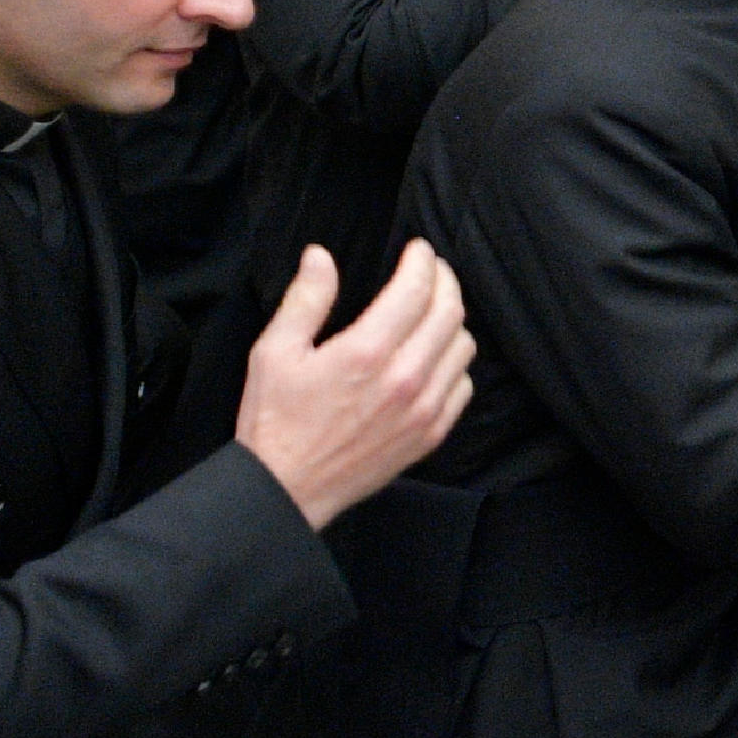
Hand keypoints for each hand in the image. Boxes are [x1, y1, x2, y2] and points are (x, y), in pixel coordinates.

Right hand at [235, 241, 474, 528]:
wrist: (287, 489)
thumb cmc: (275, 420)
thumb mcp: (274, 352)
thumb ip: (305, 299)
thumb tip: (320, 255)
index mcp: (367, 352)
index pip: (416, 289)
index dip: (422, 261)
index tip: (418, 249)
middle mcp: (405, 378)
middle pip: (450, 312)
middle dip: (444, 281)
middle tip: (431, 270)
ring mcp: (424, 409)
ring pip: (463, 347)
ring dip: (452, 320)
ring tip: (432, 309)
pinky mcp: (431, 434)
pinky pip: (463, 386)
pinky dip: (455, 362)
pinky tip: (434, 356)